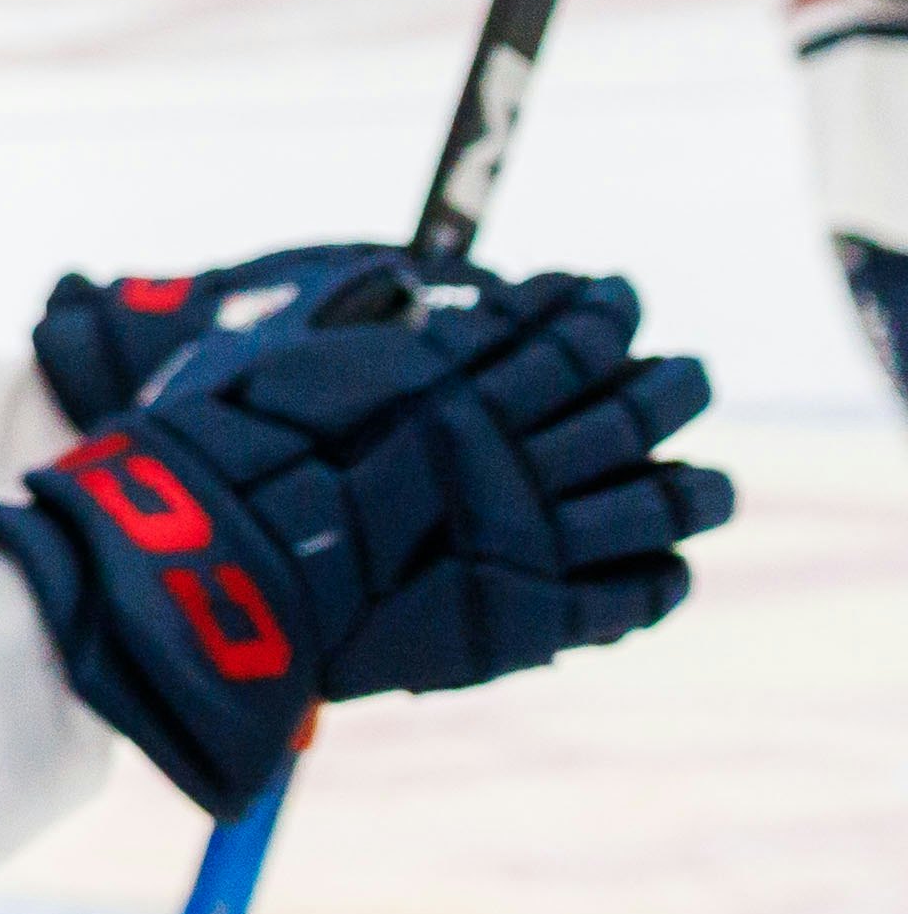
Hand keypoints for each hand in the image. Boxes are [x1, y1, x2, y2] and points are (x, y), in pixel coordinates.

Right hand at [0, 268, 732, 815]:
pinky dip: (658, 580)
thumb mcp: (297, 367)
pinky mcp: (526, 619)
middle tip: (688, 372)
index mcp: (452, 383)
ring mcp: (526, 538)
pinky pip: (626, 598)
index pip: (558, 333)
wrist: (201, 569)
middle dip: (665, 384)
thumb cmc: (224, 458)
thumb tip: (443, 306)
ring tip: (711, 486)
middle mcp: (504, 454)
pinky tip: (668, 568)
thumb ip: (383, 344)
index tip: (616, 294)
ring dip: (693, 488)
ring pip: (655, 500)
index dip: (597, 311)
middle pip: (625, 406)